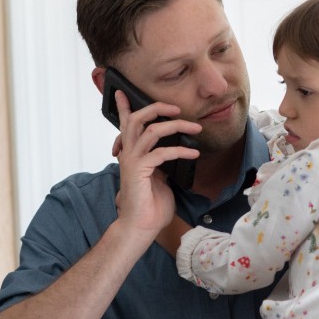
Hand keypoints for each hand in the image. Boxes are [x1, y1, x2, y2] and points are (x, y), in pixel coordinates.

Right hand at [112, 90, 200, 237]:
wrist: (141, 227)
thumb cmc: (151, 205)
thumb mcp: (158, 178)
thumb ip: (160, 162)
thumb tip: (173, 152)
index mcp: (131, 154)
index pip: (126, 125)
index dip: (125, 107)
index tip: (123, 92)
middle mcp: (129, 154)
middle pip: (137, 119)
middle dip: (157, 108)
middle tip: (176, 108)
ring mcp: (132, 161)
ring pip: (151, 130)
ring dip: (176, 126)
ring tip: (195, 127)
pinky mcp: (139, 170)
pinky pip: (162, 152)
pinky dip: (180, 150)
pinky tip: (194, 153)